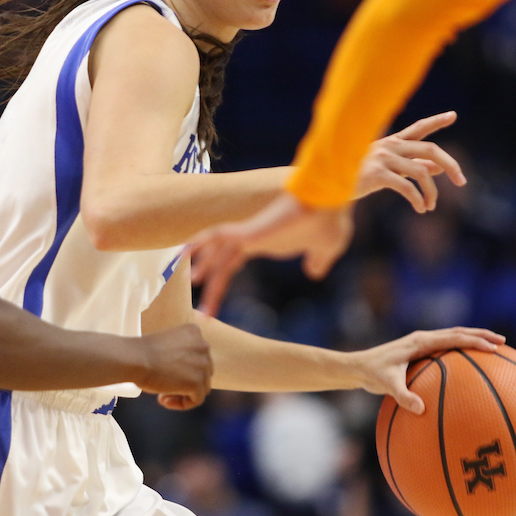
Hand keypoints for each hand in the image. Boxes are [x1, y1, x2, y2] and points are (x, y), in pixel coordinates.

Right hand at [135, 323, 212, 409]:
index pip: (198, 356)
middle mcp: (203, 346)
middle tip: (164, 388)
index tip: (166, 374)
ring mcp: (203, 364)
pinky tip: (165, 401)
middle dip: (185, 383)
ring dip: (183, 394)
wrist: (134, 358)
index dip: (184, 369)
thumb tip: (186, 375)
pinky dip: (182, 404)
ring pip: (202, 387)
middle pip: (203, 372)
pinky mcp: (197, 382)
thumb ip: (181, 355)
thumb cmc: (142, 352)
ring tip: (163, 397)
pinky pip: (196, 400)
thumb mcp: (167, 345)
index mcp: (194, 332)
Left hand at [191, 194, 353, 315]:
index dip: (221, 276)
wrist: (331, 201)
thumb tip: (313, 273)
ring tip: (190, 287)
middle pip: (223, 263)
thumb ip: (318, 260)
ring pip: (218, 254)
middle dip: (213, 287)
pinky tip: (185, 256)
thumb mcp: (326, 249)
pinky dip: (199, 245)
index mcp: (265, 241)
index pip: (233, 260)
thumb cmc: (330, 219)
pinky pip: (217, 237)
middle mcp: (253, 237)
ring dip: (203, 269)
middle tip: (204, 314)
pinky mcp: (251, 231)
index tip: (213, 299)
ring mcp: (250, 233)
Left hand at [347, 328, 505, 413]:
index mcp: (420, 341)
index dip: (475, 341)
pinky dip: (461, 353)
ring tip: (494, 350)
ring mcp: (423, 344)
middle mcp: (424, 339)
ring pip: (454, 338)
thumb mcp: (386, 385)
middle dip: (481, 335)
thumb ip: (403, 396)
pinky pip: (446, 350)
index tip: (494, 348)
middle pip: (459, 333)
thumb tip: (420, 410)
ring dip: (473, 341)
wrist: (358, 367)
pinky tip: (470, 369)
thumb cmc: (372, 373)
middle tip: (503, 343)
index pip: (453, 338)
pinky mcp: (421, 352)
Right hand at [355, 111, 465, 212]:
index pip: (418, 128)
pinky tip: (420, 209)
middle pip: (429, 149)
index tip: (453, 115)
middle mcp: (389, 146)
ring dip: (431, 191)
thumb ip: (412, 166)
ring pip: (421, 171)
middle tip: (462, 180)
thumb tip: (437, 169)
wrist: (328, 187)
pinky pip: (406, 186)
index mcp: (391, 143)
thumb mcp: (387, 170)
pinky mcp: (376, 174)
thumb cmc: (357, 178)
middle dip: (450, 164)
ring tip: (431, 206)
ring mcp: (382, 158)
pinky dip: (418, 199)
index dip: (436, 121)